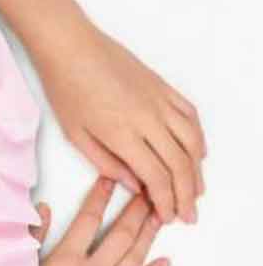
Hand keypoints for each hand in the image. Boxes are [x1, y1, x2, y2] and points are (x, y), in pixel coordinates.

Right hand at [16, 179, 171, 265]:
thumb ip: (32, 240)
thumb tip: (41, 209)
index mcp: (65, 262)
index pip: (88, 219)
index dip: (101, 196)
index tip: (111, 179)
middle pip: (120, 235)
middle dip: (137, 210)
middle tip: (149, 191)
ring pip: (134, 259)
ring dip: (148, 236)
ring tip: (159, 217)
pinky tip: (164, 263)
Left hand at [37, 21, 205, 224]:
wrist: (73, 48)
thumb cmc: (67, 91)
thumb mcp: (77, 137)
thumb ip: (106, 163)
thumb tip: (133, 185)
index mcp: (123, 134)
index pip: (155, 176)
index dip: (165, 201)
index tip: (168, 217)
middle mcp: (148, 118)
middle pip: (179, 163)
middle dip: (186, 194)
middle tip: (189, 215)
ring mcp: (159, 101)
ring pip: (191, 141)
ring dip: (197, 170)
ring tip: (196, 191)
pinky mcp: (164, 87)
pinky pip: (190, 115)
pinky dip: (198, 138)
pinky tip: (198, 154)